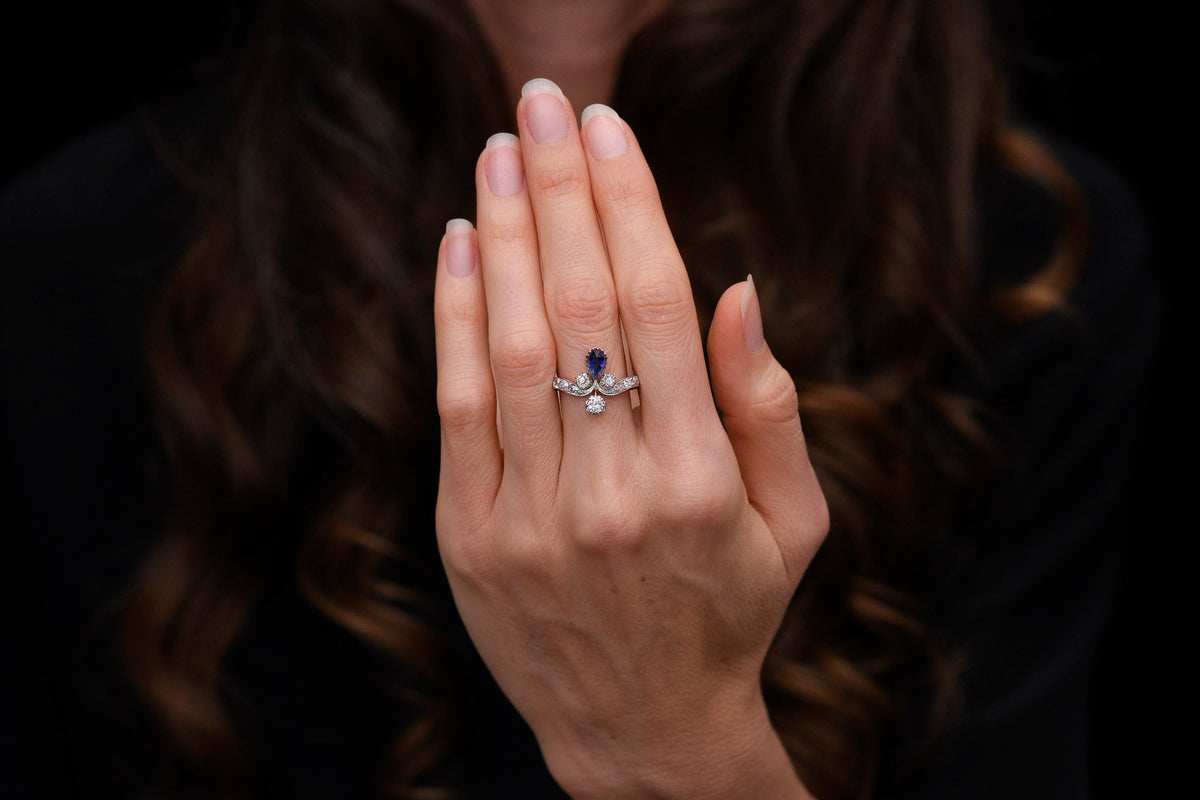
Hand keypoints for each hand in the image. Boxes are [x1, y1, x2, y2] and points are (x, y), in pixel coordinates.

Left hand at [433, 78, 827, 799]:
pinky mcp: (469, 537)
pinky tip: (462, 243)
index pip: (656, 305)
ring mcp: (530, 517)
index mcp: (701, 480)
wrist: (641, 729)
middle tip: (543, 103)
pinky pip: (458, 406)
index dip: (628, 204)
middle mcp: (611, 493)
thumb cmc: (729, 611)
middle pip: (577, 306)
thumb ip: (767, 404)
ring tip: (499, 152)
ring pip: (509, 344)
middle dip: (560, 189)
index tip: (608, 129)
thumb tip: (737, 285)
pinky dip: (456, 316)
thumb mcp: (791, 521)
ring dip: (503, 235)